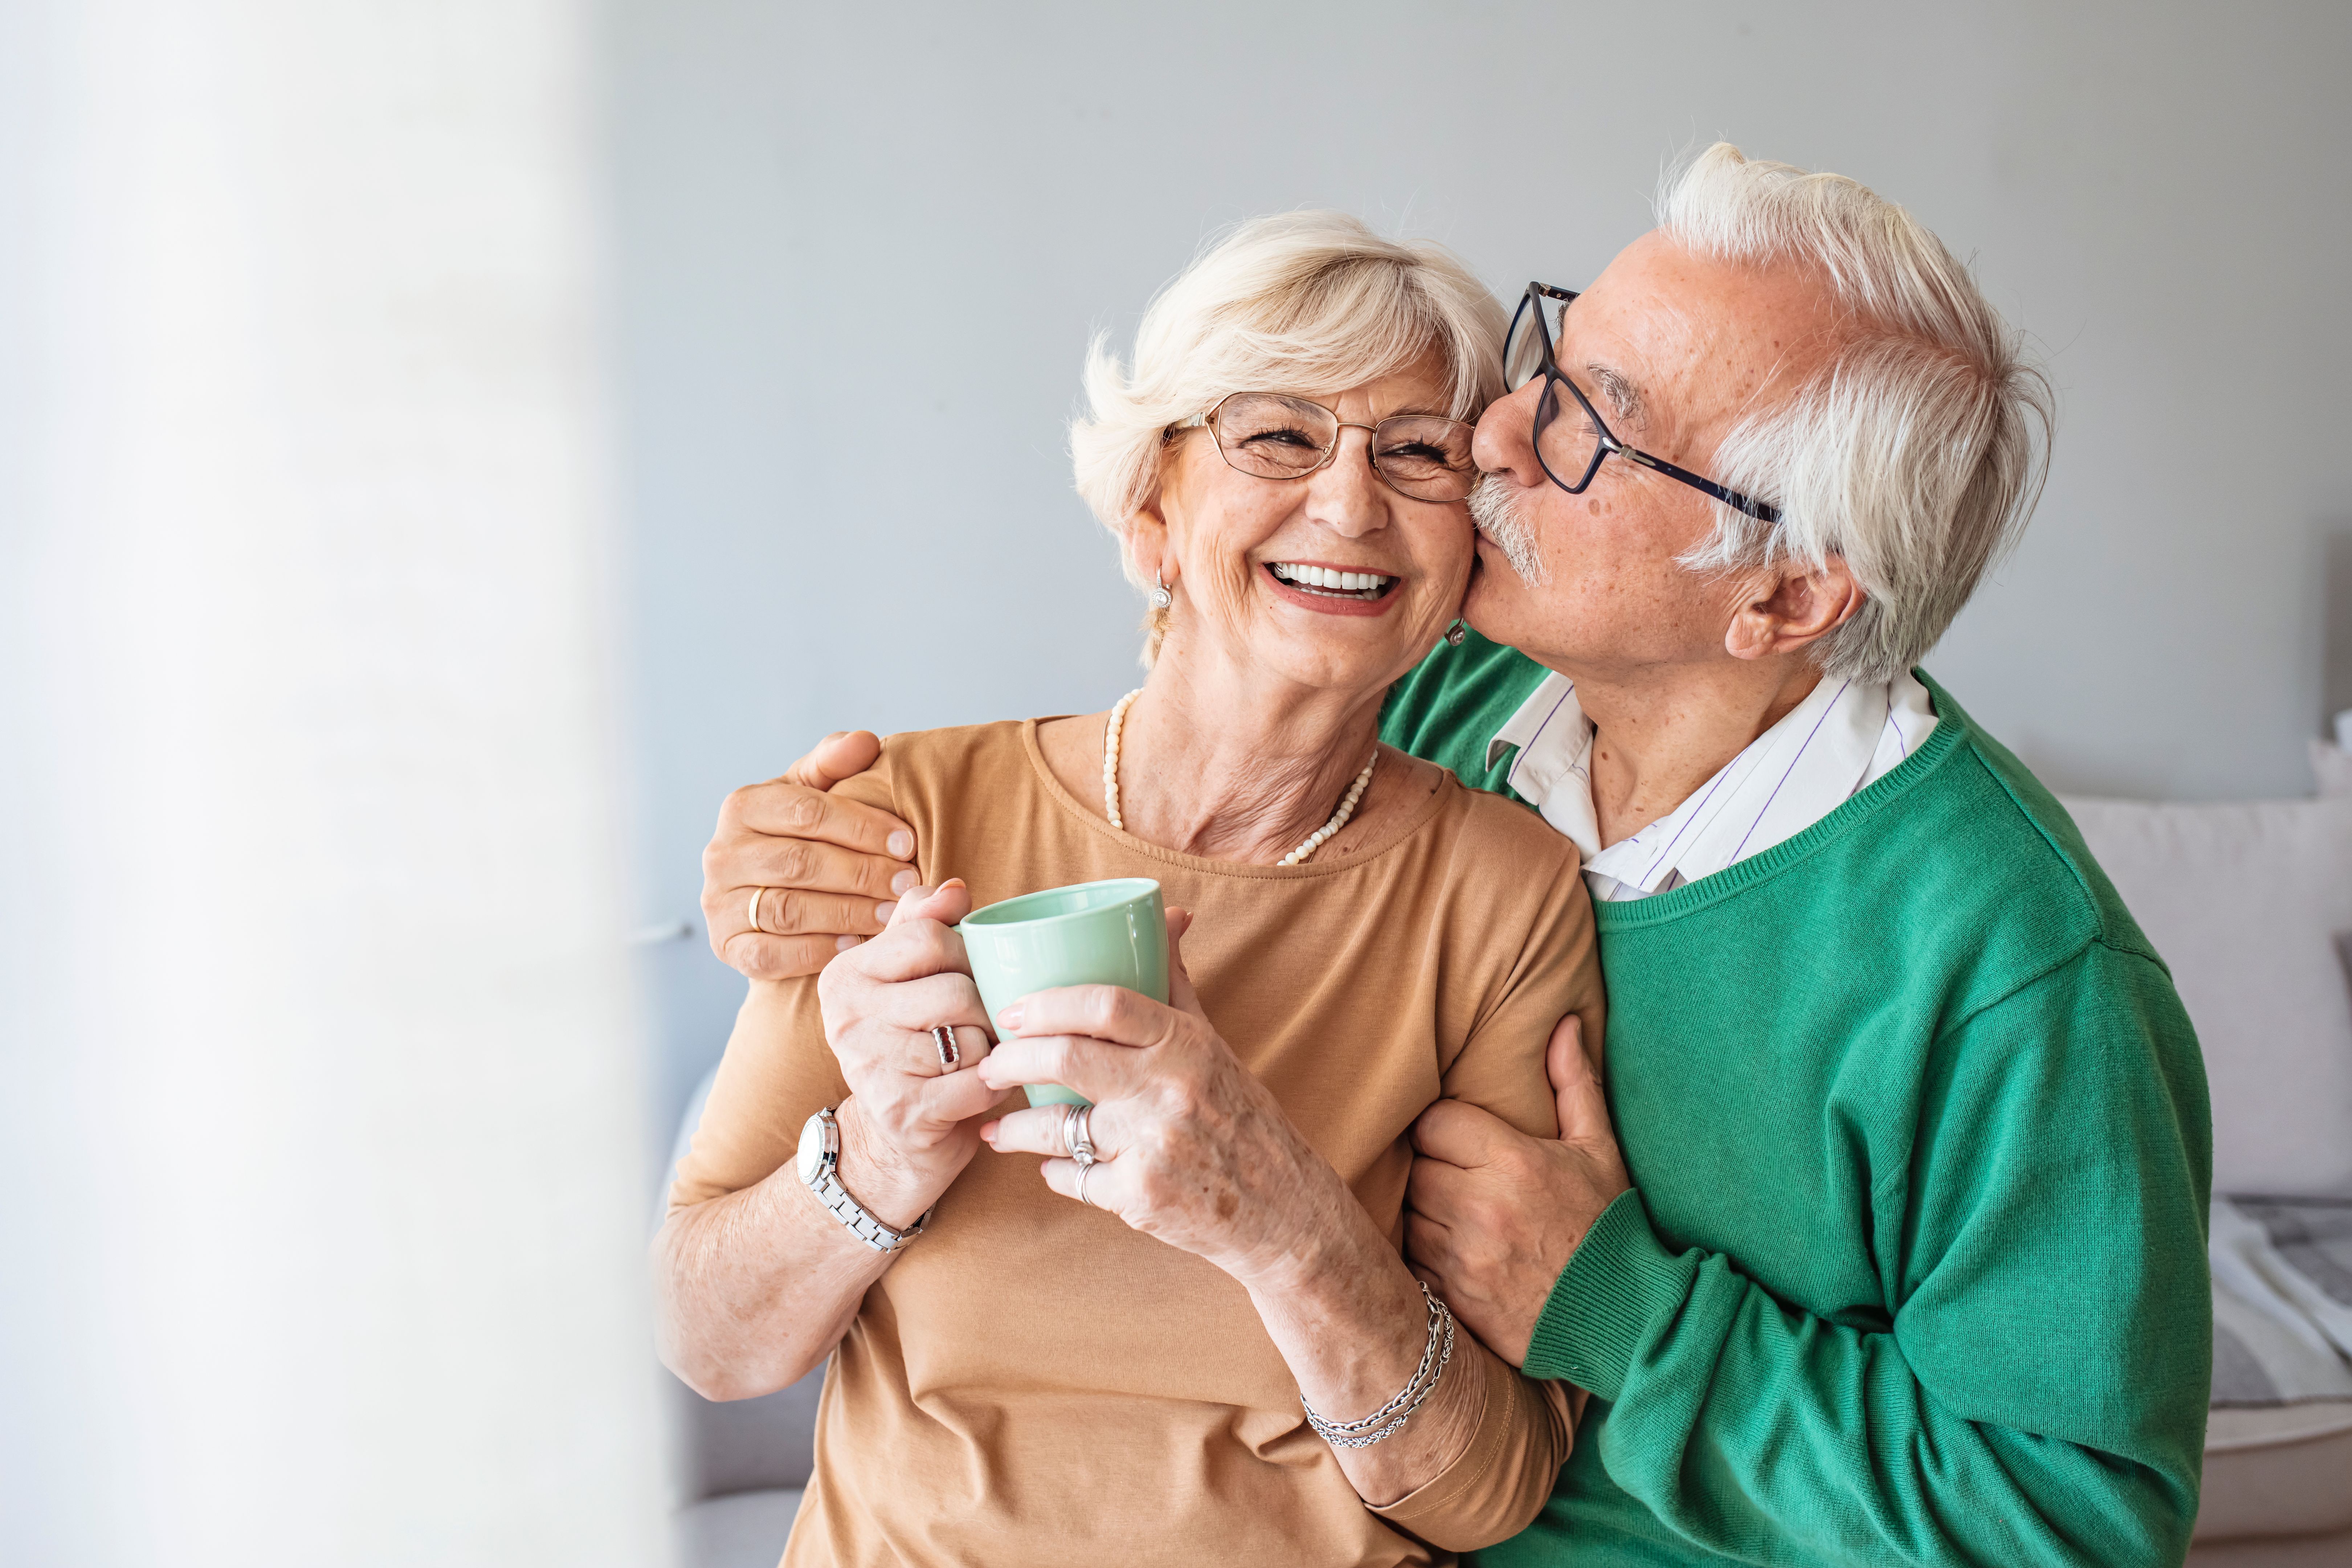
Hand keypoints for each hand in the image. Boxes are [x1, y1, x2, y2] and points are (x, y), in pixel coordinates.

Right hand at [703, 731, 920, 981]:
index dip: (862, 826)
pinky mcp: (726, 947)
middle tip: (909, 882)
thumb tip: (865, 742)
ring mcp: (718, 903)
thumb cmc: (799, 833)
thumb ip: (834, 763)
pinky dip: (817, 951)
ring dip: (848, 913)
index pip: (807, 811)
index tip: (907, 841)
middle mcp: (722, 854)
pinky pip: (771, 954)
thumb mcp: (812, 792)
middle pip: (800, 862)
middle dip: (862, 873)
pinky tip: (855, 945)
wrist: (763, 890)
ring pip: (788, 910)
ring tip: (893, 913)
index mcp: (743, 807)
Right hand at [814, 880, 1007, 1224]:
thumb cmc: (914, 1040)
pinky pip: (974, 1084)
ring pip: (969, 1038)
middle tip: (984, 1020)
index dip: (966, 953)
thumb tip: (953, 888)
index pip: (927, 936)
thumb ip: (924, 922)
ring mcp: (868, 1068)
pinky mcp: (900, 1112)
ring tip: (979, 1053)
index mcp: (845, 974)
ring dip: (989, 1048)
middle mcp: (845, 1019)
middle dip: (984, 1006)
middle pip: (954, 990)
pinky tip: (979, 1086)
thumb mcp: (909, 975)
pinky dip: (990, 1086)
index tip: (969, 972)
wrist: (893, 1136)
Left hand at [976, 910, 1361, 1289]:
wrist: (1283, 1209)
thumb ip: (1175, 983)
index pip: (1106, 1003)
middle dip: (1011, 1059)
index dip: (1049, 1002)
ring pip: (1055, 1127)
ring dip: (1014, 1128)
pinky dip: (1053, 1172)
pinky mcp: (1138, 1199)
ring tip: (998, 1125)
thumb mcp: (1213, 1045)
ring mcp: (1152, 1146)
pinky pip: (1070, 1177)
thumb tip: (1167, 914)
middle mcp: (1169, 1090)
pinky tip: (1048, 1166)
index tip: (1012, 1010)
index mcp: (1186, 1045)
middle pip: (1067, 1058)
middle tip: (990, 1064)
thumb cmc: (1240, 1118)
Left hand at [1404, 1014, 1627, 1365]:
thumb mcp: (1600, 1151)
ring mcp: (1460, 1257)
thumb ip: (1574, 1083)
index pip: (1435, 1122)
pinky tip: (1450, 1253)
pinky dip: (1420, 1257)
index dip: (1444, 1128)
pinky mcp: (1450, 1298)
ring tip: (1454, 1213)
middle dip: (1432, 1167)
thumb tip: (1565, 1022)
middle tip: (1458, 1176)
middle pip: (1415, 1166)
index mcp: (1514, 1163)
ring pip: (1406, 1213)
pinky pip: (1407, 1263)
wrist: (1623, 1321)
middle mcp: (1480, 1207)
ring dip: (1423, 1211)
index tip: (1462, 1138)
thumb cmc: (1608, 1229)